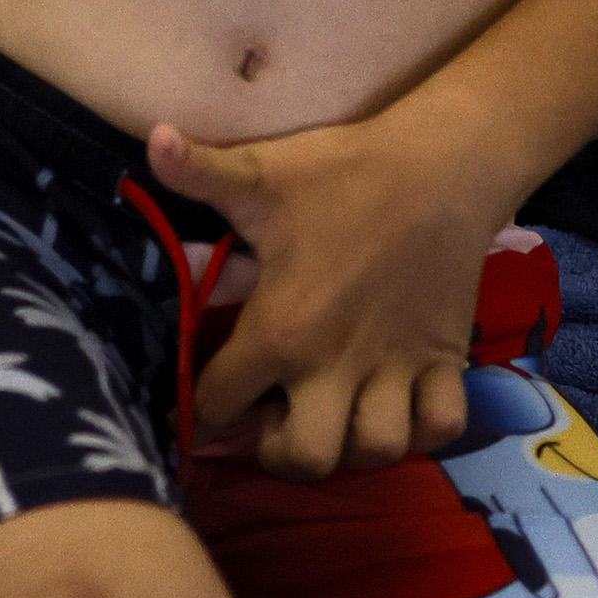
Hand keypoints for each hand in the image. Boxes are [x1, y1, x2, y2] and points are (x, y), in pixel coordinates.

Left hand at [148, 111, 512, 478]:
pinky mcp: (445, 361)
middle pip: (306, 459)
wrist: (440, 166)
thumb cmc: (341, 172)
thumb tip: (152, 138)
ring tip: (333, 415)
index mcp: (282, 329)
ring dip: (352, 445)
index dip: (197, 414)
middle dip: (281, 455)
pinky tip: (398, 406)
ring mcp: (397, 368)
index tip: (194, 413)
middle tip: (275, 422)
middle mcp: (337, 364)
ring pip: (375, 450)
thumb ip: (200, 170)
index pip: (220, 403)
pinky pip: (442, 427)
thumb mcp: (261, 173)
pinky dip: (423, 429)